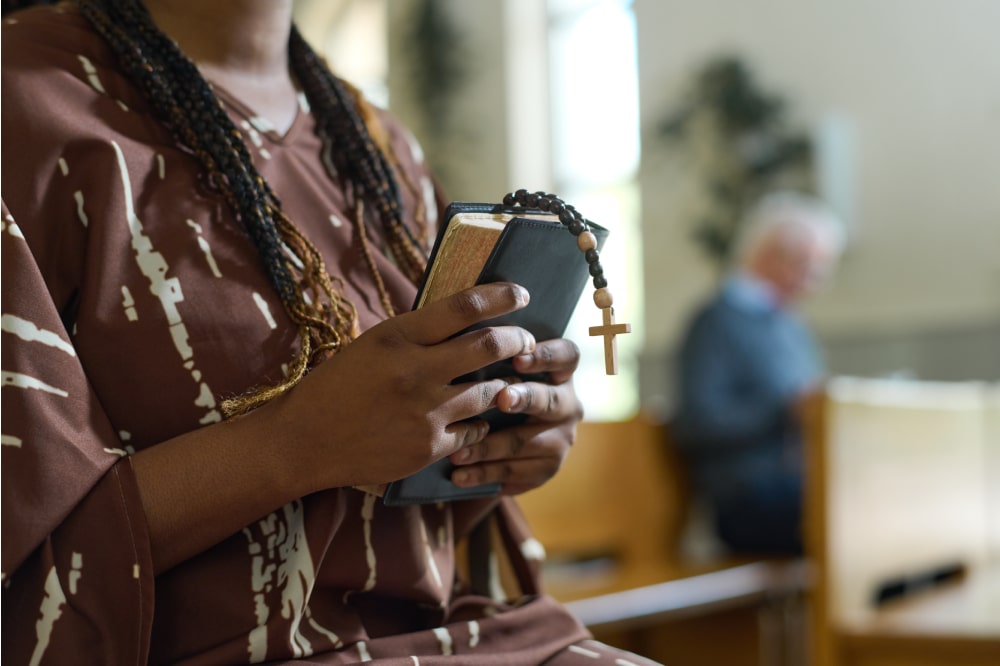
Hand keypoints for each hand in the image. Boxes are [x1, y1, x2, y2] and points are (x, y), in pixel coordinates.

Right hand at [263, 282, 538, 493]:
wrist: (304, 441)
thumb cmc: (338, 386)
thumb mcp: (373, 344)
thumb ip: (417, 333)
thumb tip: (468, 318)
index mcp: (397, 336)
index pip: (464, 306)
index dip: (501, 296)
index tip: (521, 294)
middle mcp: (415, 371)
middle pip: (489, 346)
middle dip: (517, 340)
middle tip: (525, 341)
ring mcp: (425, 412)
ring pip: (490, 392)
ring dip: (502, 385)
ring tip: (502, 381)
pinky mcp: (429, 447)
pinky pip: (476, 430)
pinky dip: (480, 422)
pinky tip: (474, 418)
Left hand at [447, 338, 582, 494]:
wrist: (497, 446)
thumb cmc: (493, 393)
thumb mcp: (498, 374)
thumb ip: (492, 363)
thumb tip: (463, 348)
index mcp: (560, 374)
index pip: (567, 356)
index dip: (547, 356)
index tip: (519, 358)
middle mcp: (568, 406)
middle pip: (551, 400)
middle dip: (525, 398)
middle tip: (500, 399)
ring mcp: (560, 440)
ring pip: (525, 442)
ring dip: (489, 447)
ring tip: (457, 453)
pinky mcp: (546, 469)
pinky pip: (514, 472)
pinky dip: (483, 473)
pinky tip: (459, 476)